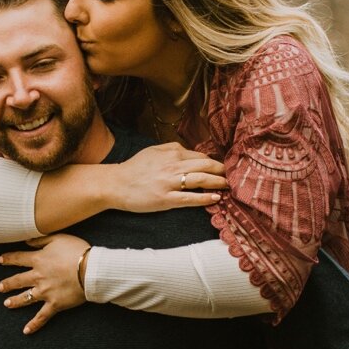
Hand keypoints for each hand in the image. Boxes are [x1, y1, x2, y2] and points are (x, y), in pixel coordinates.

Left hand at [0, 235, 90, 333]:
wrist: (91, 269)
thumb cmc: (77, 251)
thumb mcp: (58, 238)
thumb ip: (41, 239)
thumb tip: (27, 240)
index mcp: (39, 260)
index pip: (19, 258)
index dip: (8, 259)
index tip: (0, 260)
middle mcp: (38, 277)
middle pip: (18, 280)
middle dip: (7, 284)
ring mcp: (45, 292)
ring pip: (25, 298)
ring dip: (15, 301)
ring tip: (6, 304)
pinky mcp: (55, 304)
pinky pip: (42, 316)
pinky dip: (34, 324)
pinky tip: (26, 331)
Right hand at [109, 142, 226, 212]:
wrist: (116, 184)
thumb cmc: (134, 168)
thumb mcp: (153, 150)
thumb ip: (172, 148)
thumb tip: (191, 151)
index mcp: (171, 153)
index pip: (200, 156)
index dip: (213, 163)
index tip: (222, 168)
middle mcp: (172, 166)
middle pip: (205, 166)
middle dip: (222, 171)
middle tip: (232, 176)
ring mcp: (169, 183)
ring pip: (201, 180)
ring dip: (218, 183)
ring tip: (228, 186)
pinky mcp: (166, 199)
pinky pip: (190, 198)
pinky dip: (205, 198)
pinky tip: (216, 198)